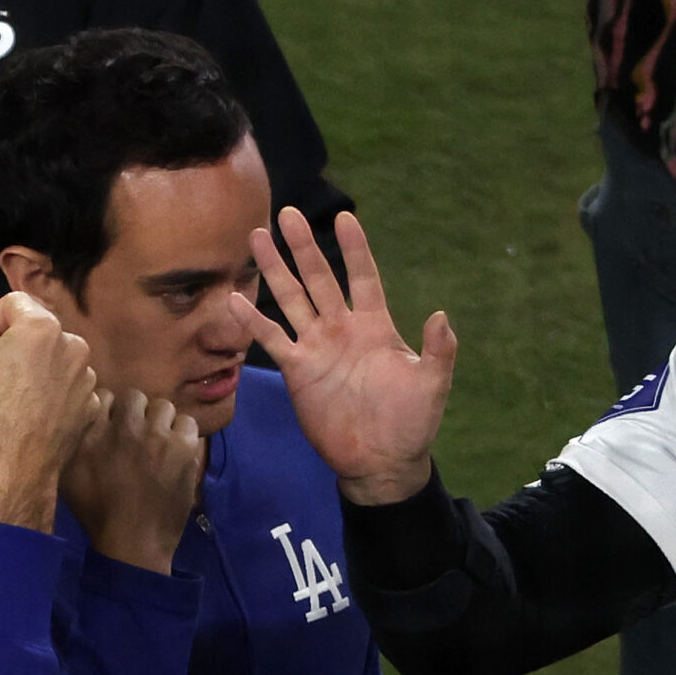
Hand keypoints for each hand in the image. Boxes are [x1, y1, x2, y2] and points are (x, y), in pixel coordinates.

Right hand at [0, 289, 101, 534]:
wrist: (14, 470)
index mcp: (42, 326)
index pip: (12, 303)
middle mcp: (74, 344)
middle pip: (36, 328)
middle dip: (14, 342)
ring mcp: (88, 377)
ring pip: (54, 356)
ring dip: (35, 366)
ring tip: (14, 398)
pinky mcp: (92, 404)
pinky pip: (68, 384)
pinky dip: (52, 391)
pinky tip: (34, 413)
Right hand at [60, 390, 201, 574]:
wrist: (134, 541)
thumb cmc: (97, 513)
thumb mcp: (69, 474)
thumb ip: (76, 438)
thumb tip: (86, 411)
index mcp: (96, 430)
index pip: (106, 395)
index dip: (111, 410)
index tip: (114, 425)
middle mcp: (127, 426)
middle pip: (136, 397)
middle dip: (137, 412)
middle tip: (138, 434)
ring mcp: (159, 436)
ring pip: (164, 407)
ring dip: (160, 421)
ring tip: (159, 442)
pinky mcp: (184, 449)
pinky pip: (188, 424)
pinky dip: (182, 434)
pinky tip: (176, 451)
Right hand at [230, 209, 454, 505]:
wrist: (380, 461)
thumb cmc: (411, 422)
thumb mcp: (432, 384)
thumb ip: (439, 350)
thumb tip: (440, 316)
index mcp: (376, 325)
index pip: (364, 276)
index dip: (354, 248)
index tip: (344, 217)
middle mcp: (342, 328)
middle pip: (320, 279)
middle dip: (303, 247)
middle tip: (287, 213)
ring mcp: (317, 347)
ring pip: (292, 300)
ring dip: (275, 270)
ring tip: (258, 238)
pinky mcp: (297, 370)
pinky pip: (273, 339)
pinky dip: (253, 321)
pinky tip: (235, 300)